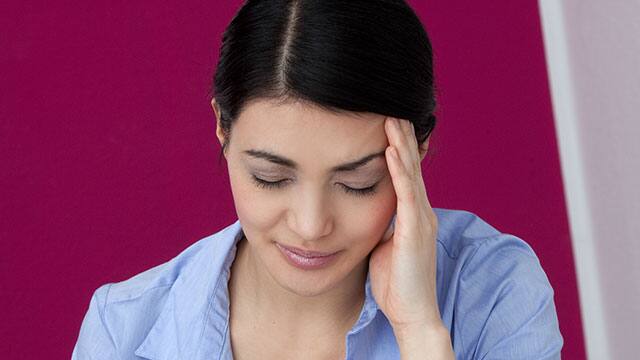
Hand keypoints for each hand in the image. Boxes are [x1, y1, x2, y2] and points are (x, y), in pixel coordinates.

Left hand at [369, 117, 442, 332]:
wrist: (411, 313)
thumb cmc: (395, 283)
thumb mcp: (384, 245)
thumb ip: (379, 224)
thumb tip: (362, 209)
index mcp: (413, 215)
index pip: (405, 173)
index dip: (398, 147)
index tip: (387, 123)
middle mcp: (421, 211)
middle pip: (411, 166)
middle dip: (402, 137)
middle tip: (392, 108)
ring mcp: (421, 220)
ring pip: (410, 174)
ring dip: (400, 145)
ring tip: (391, 118)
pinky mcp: (415, 230)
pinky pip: (406, 194)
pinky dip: (399, 171)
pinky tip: (390, 151)